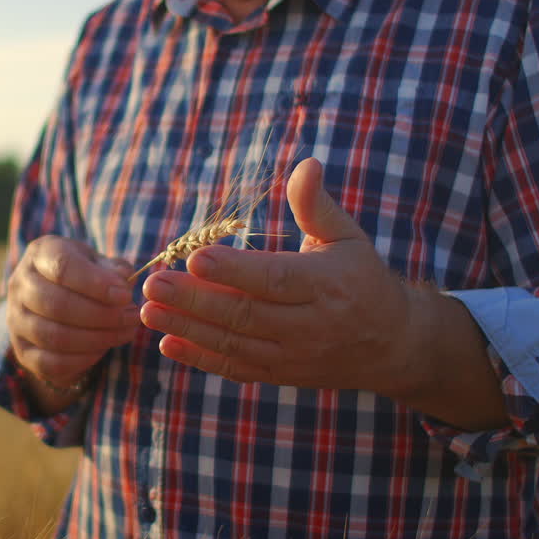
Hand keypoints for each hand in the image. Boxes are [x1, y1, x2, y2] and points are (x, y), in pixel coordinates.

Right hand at [7, 236, 139, 392]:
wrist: (56, 299)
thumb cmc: (83, 277)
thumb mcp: (99, 263)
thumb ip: (114, 269)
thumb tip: (123, 280)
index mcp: (40, 255)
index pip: (62, 267)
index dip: (96, 283)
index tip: (124, 295)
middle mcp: (20, 285)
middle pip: (57, 304)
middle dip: (102, 315)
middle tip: (131, 317)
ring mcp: (16, 321)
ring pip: (55, 337)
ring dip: (97, 338)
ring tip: (124, 332)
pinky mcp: (22, 351)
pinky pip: (51, 363)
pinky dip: (83, 359)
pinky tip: (103, 348)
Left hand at [139, 157, 426, 396]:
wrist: (391, 344)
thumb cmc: (361, 278)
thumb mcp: (346, 236)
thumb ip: (317, 205)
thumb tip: (306, 163)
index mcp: (326, 285)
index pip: (275, 278)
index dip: (234, 270)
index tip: (195, 256)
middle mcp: (310, 324)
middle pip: (245, 314)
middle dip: (194, 300)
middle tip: (152, 284)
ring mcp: (293, 355)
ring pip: (234, 343)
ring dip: (187, 328)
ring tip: (147, 311)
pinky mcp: (280, 374)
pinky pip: (236, 368)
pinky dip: (201, 359)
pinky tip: (167, 343)